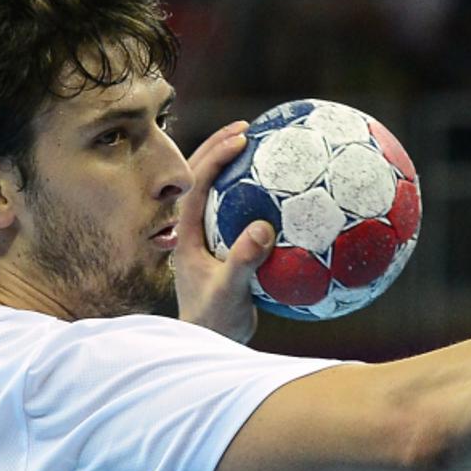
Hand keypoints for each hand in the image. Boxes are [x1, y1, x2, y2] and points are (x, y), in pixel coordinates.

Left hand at [173, 120, 274, 342]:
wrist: (210, 342)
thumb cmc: (215, 321)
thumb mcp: (230, 293)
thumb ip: (243, 262)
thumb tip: (263, 228)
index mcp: (187, 233)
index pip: (197, 183)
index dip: (216, 155)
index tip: (242, 139)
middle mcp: (194, 229)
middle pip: (201, 176)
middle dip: (220, 146)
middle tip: (249, 128)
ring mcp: (208, 236)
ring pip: (218, 191)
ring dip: (234, 166)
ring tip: (260, 147)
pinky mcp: (223, 246)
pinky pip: (239, 212)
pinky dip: (256, 196)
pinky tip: (283, 194)